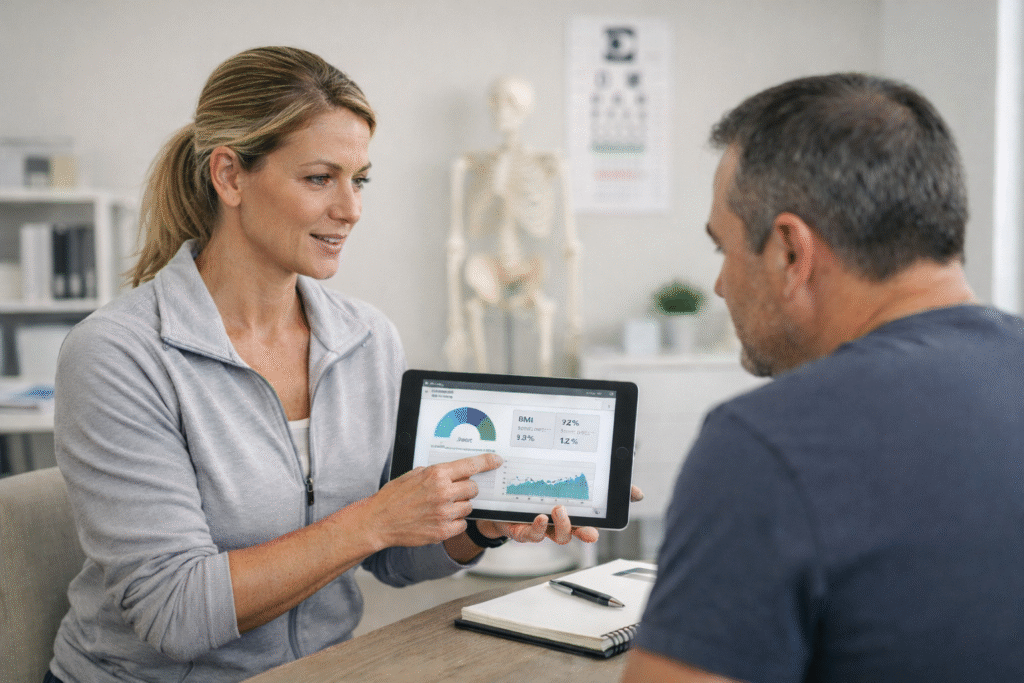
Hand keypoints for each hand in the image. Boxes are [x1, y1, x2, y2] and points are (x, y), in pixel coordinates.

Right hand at [370, 453, 501, 547]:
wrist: (379, 521)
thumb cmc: (394, 496)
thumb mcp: (414, 475)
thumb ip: (436, 473)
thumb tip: (455, 472)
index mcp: (436, 475)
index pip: (471, 465)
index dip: (487, 462)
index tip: (497, 460)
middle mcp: (443, 493)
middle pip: (473, 488)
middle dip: (467, 489)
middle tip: (454, 491)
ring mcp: (444, 513)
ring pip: (469, 507)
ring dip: (460, 506)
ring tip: (441, 507)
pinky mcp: (443, 531)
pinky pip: (462, 524)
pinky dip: (455, 522)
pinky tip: (440, 519)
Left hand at [473, 484, 645, 544]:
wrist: (493, 500)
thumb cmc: (525, 490)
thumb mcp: (547, 475)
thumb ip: (574, 468)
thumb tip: (601, 455)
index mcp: (571, 506)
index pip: (598, 507)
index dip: (615, 504)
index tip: (632, 496)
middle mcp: (560, 519)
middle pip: (582, 529)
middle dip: (589, 532)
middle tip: (591, 531)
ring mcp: (543, 526)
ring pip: (560, 536)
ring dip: (563, 526)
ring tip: (559, 510)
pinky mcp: (522, 529)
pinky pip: (532, 535)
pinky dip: (538, 528)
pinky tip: (538, 517)